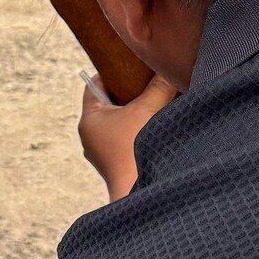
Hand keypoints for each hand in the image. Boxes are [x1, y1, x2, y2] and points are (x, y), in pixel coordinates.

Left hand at [79, 72, 179, 202]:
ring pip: (119, 125)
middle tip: (148, 82)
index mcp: (89, 119)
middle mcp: (91, 137)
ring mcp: (103, 153)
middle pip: (108, 104)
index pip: (94, 85)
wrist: (138, 193)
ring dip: (136, 115)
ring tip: (158, 104)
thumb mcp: (148, 109)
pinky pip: (126, 141)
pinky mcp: (117, 166)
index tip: (130, 65)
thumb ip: (159, 85)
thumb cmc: (135, 148)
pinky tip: (158, 128)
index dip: (111, 71)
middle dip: (128, 93)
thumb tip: (169, 68)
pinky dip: (139, 132)